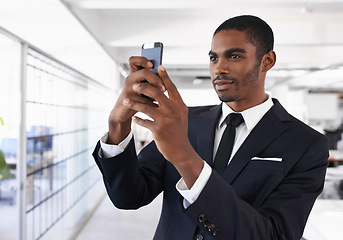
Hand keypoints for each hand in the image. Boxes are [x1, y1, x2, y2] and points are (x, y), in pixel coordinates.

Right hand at [108, 56, 165, 143]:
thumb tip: (164, 74)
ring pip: (144, 87)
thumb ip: (150, 79)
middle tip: (163, 86)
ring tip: (161, 95)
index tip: (152, 64)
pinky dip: (152, 103)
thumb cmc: (136, 98)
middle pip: (144, 73)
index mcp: (134, 74)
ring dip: (155, 90)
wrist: (122, 112)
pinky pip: (144, 100)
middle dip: (156, 79)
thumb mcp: (143, 87)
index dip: (142, 60)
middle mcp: (129, 79)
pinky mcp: (129, 100)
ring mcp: (128, 90)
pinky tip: (156, 105)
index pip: (133, 60)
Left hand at [123, 65, 203, 187]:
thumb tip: (165, 90)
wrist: (180, 150)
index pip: (172, 88)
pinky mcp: (158, 130)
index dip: (165, 77)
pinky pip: (143, 121)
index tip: (158, 67)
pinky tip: (134, 118)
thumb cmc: (179, 131)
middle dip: (144, 87)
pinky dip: (138, 119)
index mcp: (180, 105)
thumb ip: (174, 103)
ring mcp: (166, 120)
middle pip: (157, 93)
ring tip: (126, 101)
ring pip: (146, 107)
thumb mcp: (181, 115)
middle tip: (135, 86)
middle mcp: (174, 111)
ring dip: (134, 103)